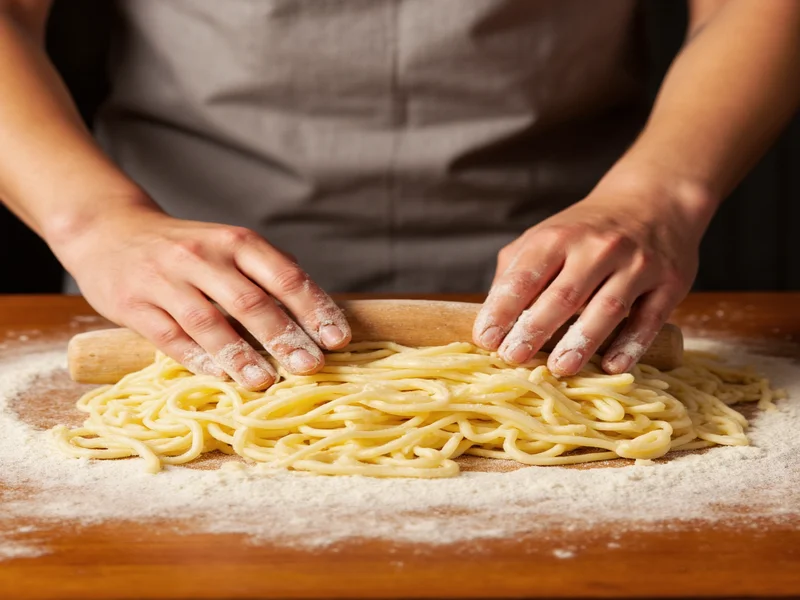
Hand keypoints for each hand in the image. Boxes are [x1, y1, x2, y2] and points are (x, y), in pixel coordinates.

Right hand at [56, 205, 350, 389]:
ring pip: (208, 323)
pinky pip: (170, 337)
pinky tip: (220, 375)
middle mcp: (202, 257)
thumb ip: (269, 271)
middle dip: (284, 336)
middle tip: (311, 366)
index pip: (284, 276)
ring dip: (240, 355)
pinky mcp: (135, 305)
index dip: (314, 308)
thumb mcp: (229, 244)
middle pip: (250, 301)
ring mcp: (166, 281)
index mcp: (235, 242)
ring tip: (265, 381)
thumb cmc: (187, 248)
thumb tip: (318, 307)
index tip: (337, 338)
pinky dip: (198, 358)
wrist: (110, 232)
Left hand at [473, 184, 705, 375]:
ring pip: (607, 307)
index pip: (525, 276)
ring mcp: (636, 264)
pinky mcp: (669, 283)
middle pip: (564, 295)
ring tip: (559, 368)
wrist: (653, 200)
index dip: (503, 308)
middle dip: (535, 328)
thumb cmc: (586, 230)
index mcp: (559, 237)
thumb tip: (489, 318)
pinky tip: (612, 366)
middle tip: (514, 357)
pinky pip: (649, 318)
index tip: (485, 338)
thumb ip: (516, 272)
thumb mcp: (545, 237)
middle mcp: (598, 248)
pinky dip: (631, 344)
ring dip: (582, 341)